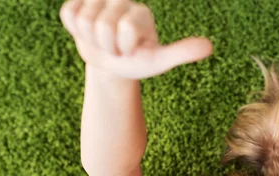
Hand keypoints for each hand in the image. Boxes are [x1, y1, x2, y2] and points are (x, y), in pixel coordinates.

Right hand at [60, 0, 212, 79]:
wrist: (113, 66)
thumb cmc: (138, 62)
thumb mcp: (159, 61)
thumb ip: (181, 52)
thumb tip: (210, 47)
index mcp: (140, 11)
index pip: (124, 28)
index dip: (124, 47)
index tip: (131, 51)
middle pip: (103, 25)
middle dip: (108, 46)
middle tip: (116, 49)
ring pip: (84, 21)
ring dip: (92, 41)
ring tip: (105, 43)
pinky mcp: (77, 3)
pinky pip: (69, 15)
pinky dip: (76, 32)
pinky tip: (89, 34)